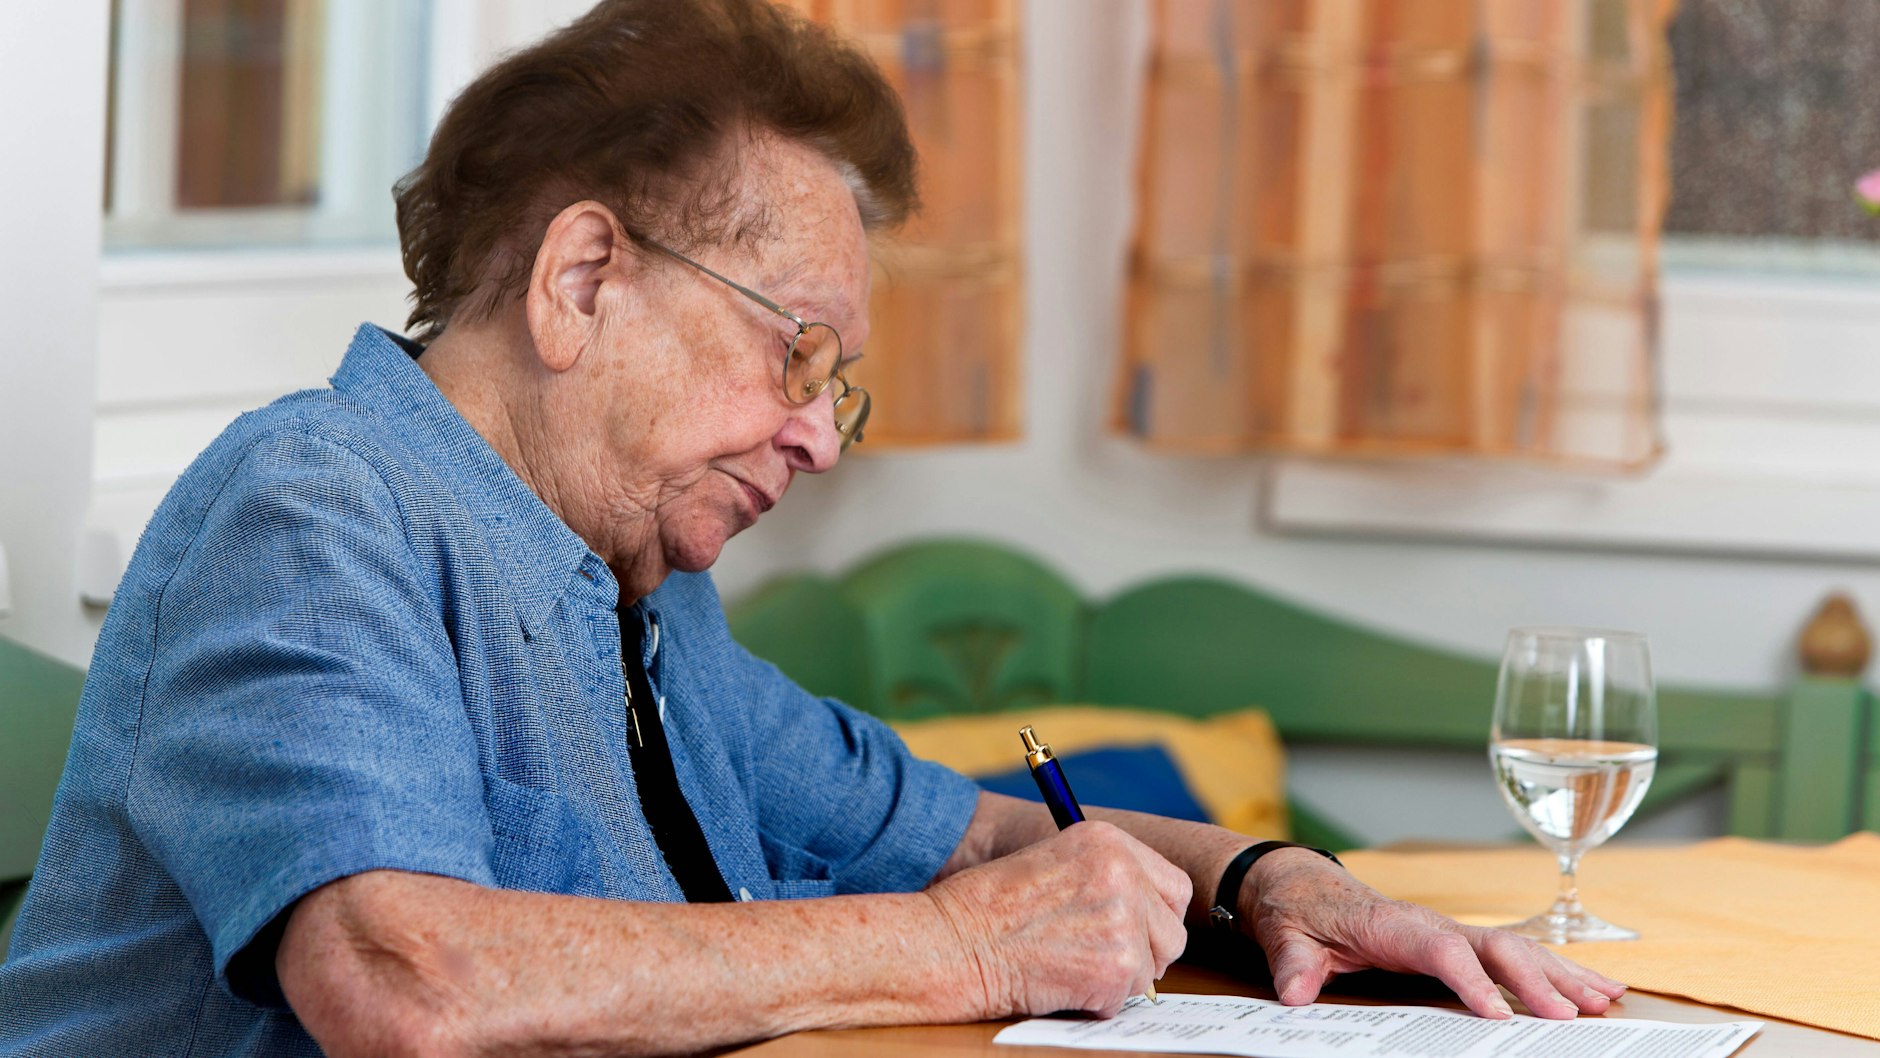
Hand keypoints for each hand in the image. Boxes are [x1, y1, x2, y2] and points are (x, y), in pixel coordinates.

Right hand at [926, 820, 1190, 1018]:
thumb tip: (1144, 913)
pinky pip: (1123, 1000)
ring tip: (1066, 964)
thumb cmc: (985, 907)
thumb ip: (1103, 876)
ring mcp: (1123, 922)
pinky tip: (1056, 983)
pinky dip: (1093, 1003)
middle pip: (1171, 934)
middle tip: (1098, 957)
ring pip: (1150, 970)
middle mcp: (1123, 875)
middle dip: (1143, 953)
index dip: (1157, 916)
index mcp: (1108, 841)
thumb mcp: (1052, 862)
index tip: (1137, 930)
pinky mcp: (1115, 968)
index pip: (1174, 887)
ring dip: (1115, 979)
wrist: (952, 941)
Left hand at [1242, 848, 1627, 1018]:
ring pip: (1517, 948)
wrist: (1301, 884)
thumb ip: (1294, 964)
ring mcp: (1451, 932)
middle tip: (1570, 1016)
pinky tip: (1595, 987)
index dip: (1470, 980)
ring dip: (1561, 974)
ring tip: (1604, 1001)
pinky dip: (1557, 970)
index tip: (1495, 1015)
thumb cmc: (1299, 911)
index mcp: (1392, 925)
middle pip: (1495, 947)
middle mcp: (1431, 924)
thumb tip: (1295, 992)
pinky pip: (1516, 954)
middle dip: (1535, 980)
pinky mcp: (1461, 942)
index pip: (1440, 950)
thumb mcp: (1286, 937)